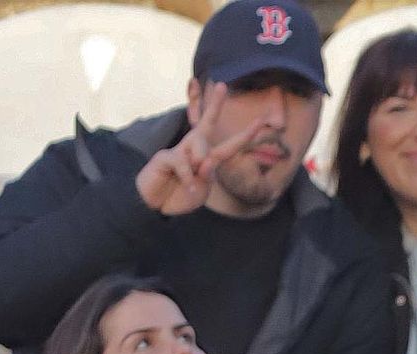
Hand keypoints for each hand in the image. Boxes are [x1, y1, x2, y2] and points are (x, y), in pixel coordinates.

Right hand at [135, 84, 268, 216]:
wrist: (155, 206)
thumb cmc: (180, 196)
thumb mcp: (201, 192)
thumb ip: (207, 177)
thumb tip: (207, 159)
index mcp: (207, 159)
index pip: (229, 145)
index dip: (245, 135)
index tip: (261, 122)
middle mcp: (194, 150)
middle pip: (206, 123)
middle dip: (215, 105)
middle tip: (221, 85)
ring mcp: (179, 151)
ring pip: (199, 146)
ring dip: (201, 160)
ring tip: (196, 177)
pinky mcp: (164, 157)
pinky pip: (183, 163)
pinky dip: (188, 178)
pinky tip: (186, 186)